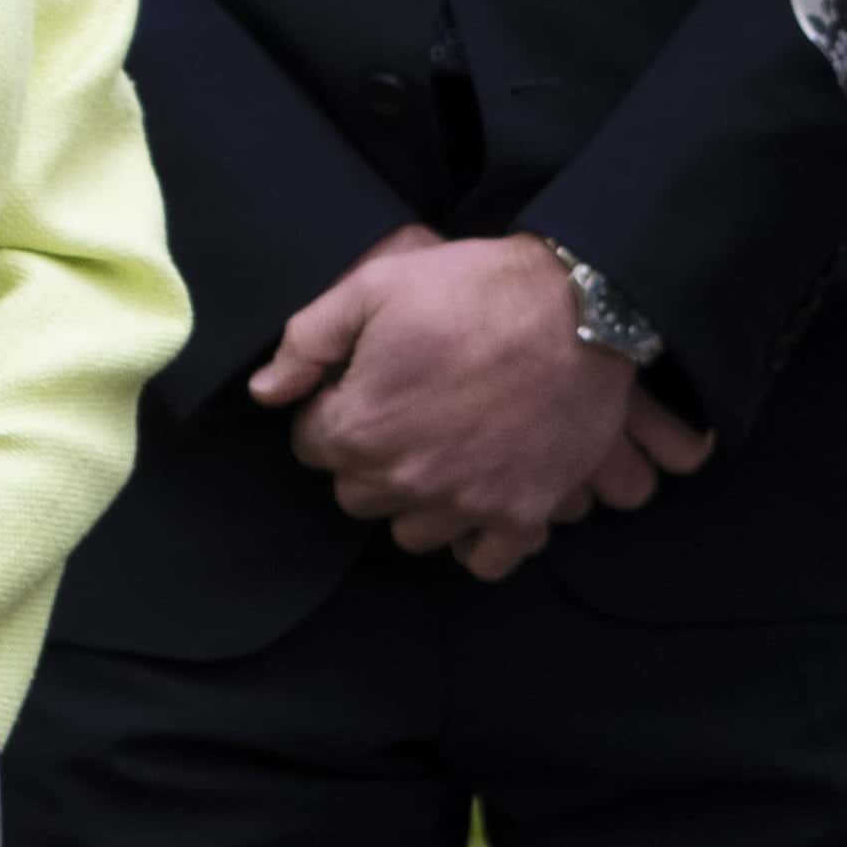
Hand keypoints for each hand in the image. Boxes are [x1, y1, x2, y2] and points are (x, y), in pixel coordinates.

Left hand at [249, 225, 712, 575]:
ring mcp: (466, 505)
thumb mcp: (375, 286)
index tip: (364, 385)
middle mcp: (406, 480)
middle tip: (407, 413)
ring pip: (412, 531)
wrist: (580, 307)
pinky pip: (482, 560)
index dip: (334, 409)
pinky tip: (480, 498)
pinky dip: (477, 539)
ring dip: (418, 499)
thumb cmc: (474, 289)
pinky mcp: (521, 514)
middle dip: (370, 457)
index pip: (312, 445)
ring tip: (444, 452)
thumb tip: (265, 392)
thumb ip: (308, 341)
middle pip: (357, 494)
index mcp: (360, 428)